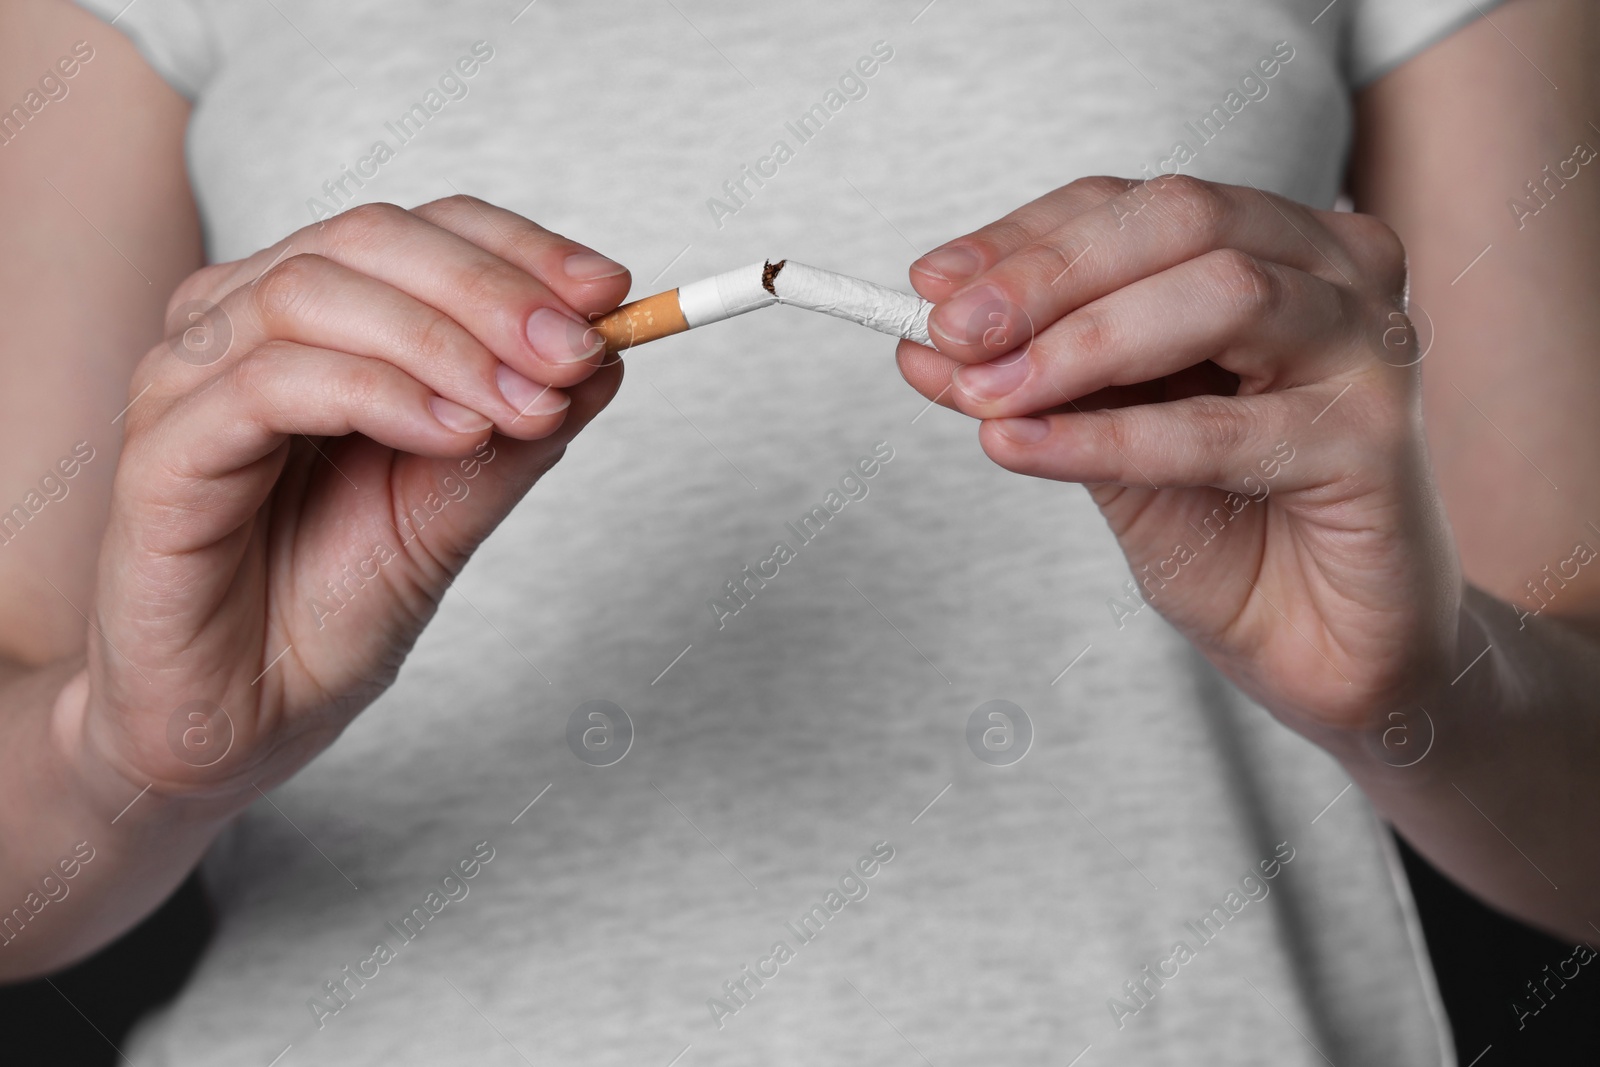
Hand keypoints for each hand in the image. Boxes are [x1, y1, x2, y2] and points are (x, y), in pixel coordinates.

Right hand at [61, 196, 627, 811]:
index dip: (520, 249)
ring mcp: (187, 381)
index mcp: (311, 319)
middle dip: (493, 290)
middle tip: (577, 349)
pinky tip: (454, 433)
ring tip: (528, 407)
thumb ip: (519, 431)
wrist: (239, 722)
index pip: (420, 230)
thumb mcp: (454, 507)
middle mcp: (238, 326)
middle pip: (369, 239)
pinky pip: (269, 385)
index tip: (611, 290)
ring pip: (315, 294)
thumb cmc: (328, 607)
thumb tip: (607, 354)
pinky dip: (378, 394)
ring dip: (446, 343)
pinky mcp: (161, 454)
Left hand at [899, 175, 1461, 743]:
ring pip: (1220, 296)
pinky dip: (1106, 437)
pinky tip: (1021, 449)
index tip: (929, 285)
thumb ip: (1034, 383)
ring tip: (983, 397)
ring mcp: (1370, 348)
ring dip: (1080, 344)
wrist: (1323, 648)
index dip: (1026, 237)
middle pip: (1184, 220)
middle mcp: (1338, 272)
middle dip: (1049, 274)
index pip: (1137, 206)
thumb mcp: (1107, 441)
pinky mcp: (1376, 441)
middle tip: (951, 332)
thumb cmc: (1227, 531)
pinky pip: (1218, 428)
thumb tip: (921, 343)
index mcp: (1277, 248)